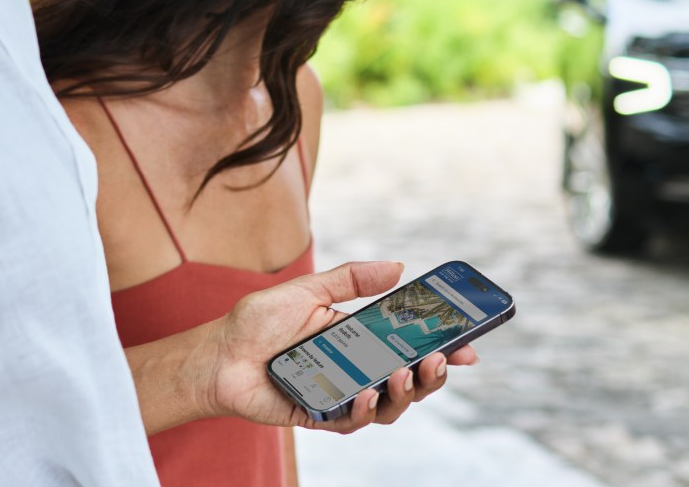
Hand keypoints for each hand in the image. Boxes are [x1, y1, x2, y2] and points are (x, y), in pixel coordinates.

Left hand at [200, 261, 480, 433]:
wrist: (217, 356)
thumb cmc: (257, 322)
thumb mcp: (306, 290)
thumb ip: (351, 279)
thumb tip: (398, 267)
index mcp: (360, 337)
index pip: (411, 343)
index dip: (444, 347)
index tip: (470, 344)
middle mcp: (357, 368)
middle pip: (411, 379)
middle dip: (433, 373)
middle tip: (439, 359)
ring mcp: (342, 394)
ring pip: (390, 405)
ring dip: (405, 393)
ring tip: (404, 373)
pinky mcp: (322, 416)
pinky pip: (353, 421)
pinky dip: (364, 409)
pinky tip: (363, 394)